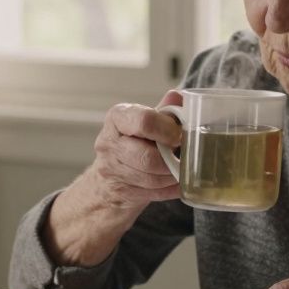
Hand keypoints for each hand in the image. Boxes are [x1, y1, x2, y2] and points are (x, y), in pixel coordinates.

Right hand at [43, 91, 183, 266]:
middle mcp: (109, 142)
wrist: (106, 179)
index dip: (167, 130)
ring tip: (179, 171)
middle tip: (182, 158)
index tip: (179, 136)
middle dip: (171, 161)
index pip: (144, 121)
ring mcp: (110, 169)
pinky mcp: (118, 191)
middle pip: (148, 157)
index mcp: (118, 117)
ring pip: (151, 178)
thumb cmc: (132, 144)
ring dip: (172, 177)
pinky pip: (153, 193)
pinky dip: (169, 190)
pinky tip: (174, 184)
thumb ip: (163, 111)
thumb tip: (178, 96)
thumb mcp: (146, 123)